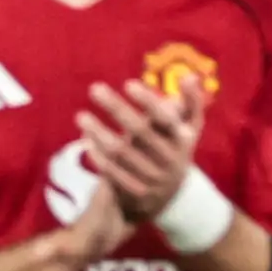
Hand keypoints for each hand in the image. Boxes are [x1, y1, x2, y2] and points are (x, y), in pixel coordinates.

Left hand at [75, 77, 206, 221]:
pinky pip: (113, 172)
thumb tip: (189, 76)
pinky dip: (99, 157)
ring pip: (121, 153)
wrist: (170, 194)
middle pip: (139, 131)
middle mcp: (169, 158)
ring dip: (99, 133)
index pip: (166, 117)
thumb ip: (190, 102)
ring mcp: (151, 177)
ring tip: (81, 116)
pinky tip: (86, 141)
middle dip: (116, 108)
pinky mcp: (135, 191)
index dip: (148, 101)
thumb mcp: (189, 127)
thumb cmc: (174, 147)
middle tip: (95, 88)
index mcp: (183, 138)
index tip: (128, 84)